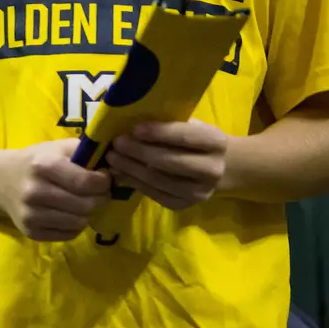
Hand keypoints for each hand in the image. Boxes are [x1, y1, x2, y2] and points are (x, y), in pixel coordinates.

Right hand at [0, 139, 111, 240]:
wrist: (1, 181)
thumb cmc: (36, 161)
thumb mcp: (58, 148)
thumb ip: (86, 153)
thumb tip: (116, 166)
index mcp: (43, 166)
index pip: (86, 182)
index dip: (103, 183)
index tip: (104, 179)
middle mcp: (34, 191)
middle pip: (86, 205)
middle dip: (99, 199)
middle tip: (97, 193)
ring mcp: (31, 214)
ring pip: (79, 222)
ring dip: (88, 213)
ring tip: (83, 203)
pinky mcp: (31, 231)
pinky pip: (68, 234)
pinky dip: (75, 225)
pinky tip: (69, 213)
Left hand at [105, 120, 227, 209]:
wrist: (216, 168)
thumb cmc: (194, 140)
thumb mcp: (189, 125)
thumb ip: (168, 123)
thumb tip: (131, 122)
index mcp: (216, 142)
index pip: (185, 137)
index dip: (158, 133)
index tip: (134, 129)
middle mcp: (213, 170)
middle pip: (169, 161)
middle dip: (138, 152)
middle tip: (117, 143)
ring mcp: (199, 191)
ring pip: (158, 180)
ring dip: (130, 168)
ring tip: (112, 157)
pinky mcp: (184, 205)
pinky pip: (154, 194)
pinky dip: (134, 182)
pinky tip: (119, 172)